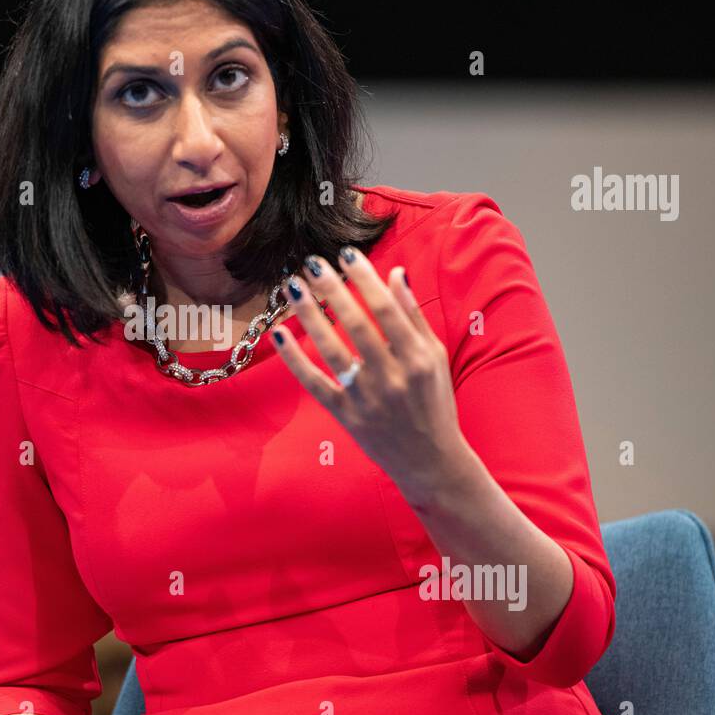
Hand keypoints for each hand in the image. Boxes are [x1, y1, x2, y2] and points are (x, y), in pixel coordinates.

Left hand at [271, 247, 469, 509]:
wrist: (430, 460)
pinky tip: (280, 334)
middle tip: (311, 263)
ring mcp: (366, 398)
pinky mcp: (346, 416)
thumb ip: (413, 316)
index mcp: (417, 358)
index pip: (386, 309)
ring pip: (332, 350)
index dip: (364, 279)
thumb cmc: (433, 402)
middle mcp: (392, 377)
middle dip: (332, 290)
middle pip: (356, 325)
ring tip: (292, 287)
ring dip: (310, 316)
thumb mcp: (434, 357)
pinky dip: (296, 359)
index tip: (346, 254)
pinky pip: (315, 383)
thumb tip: (396, 274)